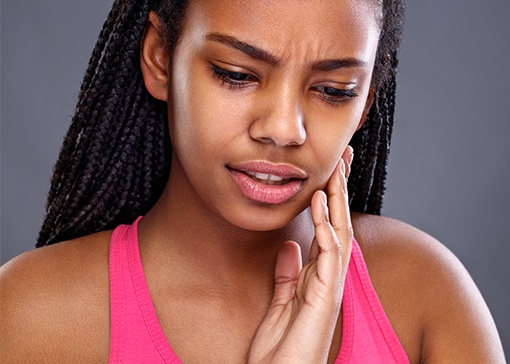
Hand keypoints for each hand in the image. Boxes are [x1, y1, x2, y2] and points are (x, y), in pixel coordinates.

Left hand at [247, 149, 353, 363]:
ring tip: (336, 167)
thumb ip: (287, 274)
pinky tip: (321, 201)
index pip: (328, 229)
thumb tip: (289, 247)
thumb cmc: (281, 348)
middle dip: (341, 190)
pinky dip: (326, 225)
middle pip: (339, 224)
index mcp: (318, 277)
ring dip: (338, 199)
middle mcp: (329, 278)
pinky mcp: (325, 295)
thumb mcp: (280, 302)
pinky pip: (329, 253)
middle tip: (343, 156)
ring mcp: (330, 286)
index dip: (330, 199)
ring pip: (340, 232)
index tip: (328, 172)